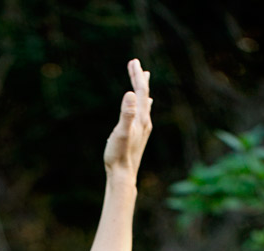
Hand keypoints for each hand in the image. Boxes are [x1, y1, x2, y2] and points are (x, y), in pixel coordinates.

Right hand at [103, 58, 152, 180]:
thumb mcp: (121, 132)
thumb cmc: (119, 155)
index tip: (133, 61)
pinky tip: (144, 106)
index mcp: (140, 118)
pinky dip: (143, 104)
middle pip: (143, 95)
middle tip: (136, 64)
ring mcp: (143, 129)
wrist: (123, 176)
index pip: (140, 91)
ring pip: (144, 104)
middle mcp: (145, 122)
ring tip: (143, 80)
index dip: (136, 76)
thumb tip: (130, 94)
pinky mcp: (139, 136)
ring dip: (142, 90)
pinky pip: (143, 114)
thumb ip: (126, 113)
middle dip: (139, 79)